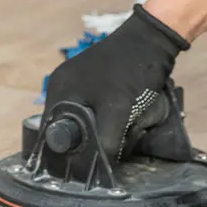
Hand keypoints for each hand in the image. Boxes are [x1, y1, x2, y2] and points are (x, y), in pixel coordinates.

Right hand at [43, 4, 189, 161]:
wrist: (154, 39)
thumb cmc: (132, 71)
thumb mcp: (119, 109)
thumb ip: (106, 141)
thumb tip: (100, 168)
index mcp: (60, 91)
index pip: (52, 134)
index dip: (67, 154)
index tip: (85, 168)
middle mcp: (64, 87)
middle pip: (69, 129)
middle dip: (89, 142)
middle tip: (110, 149)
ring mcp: (79, 84)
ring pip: (85, 122)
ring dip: (102, 131)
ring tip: (123, 132)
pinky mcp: (96, 83)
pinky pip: (96, 111)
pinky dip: (110, 120)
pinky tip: (126, 121)